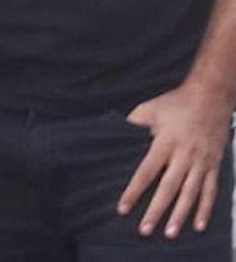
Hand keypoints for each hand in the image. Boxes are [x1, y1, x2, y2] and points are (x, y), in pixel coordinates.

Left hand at [117, 84, 231, 238]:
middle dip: (156, 210)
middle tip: (145, 230)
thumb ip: (134, 124)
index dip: (133, 191)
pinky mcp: (213, 165)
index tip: (123, 208)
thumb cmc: (176, 103)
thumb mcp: (150, 109)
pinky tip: (198, 225)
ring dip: (180, 215)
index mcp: (165, 142)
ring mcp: (200, 162)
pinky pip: (210, 191)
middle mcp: (183, 155)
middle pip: (168, 188)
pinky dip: (205, 209)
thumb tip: (117, 135)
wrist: (210, 97)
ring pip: (190, 194)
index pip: (145, 172)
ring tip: (170, 233)